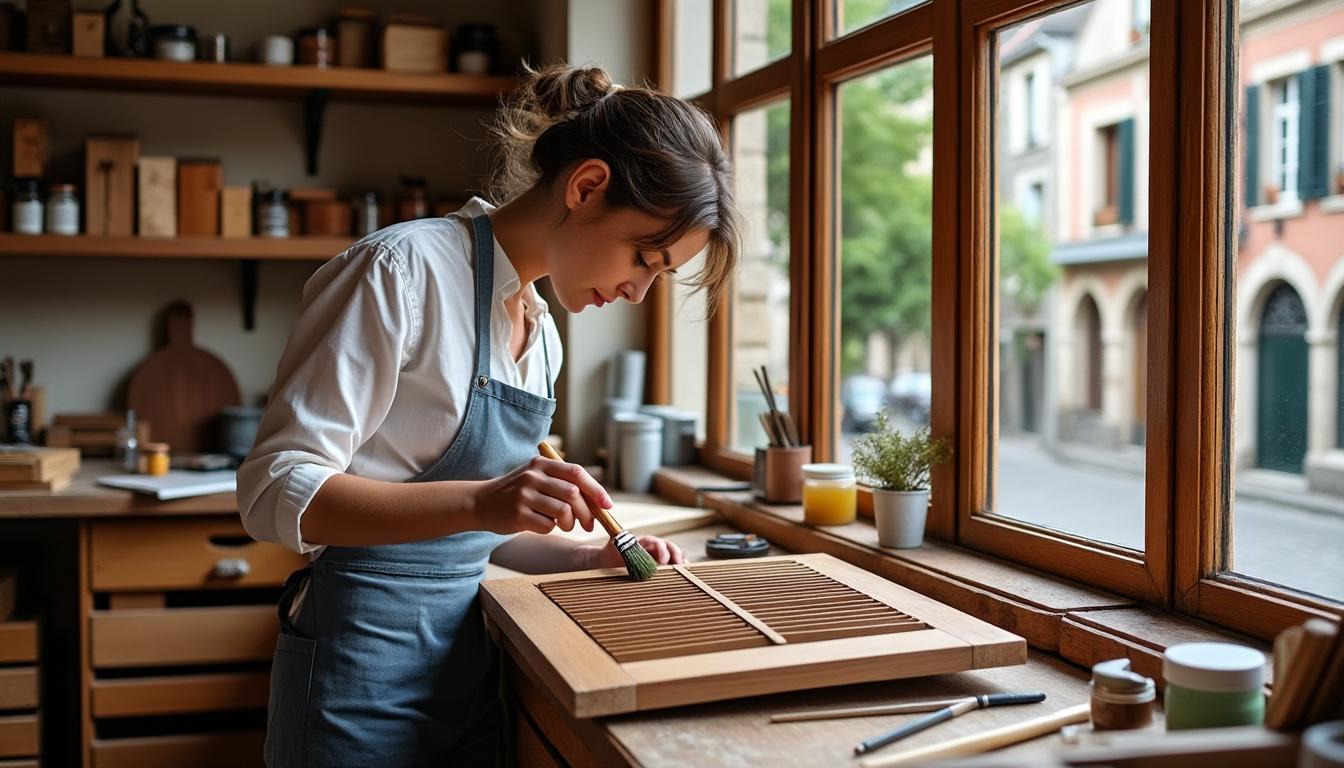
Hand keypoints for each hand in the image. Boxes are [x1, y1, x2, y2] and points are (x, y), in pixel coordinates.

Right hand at [472, 456, 610, 535]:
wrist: (480, 502)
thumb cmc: (517, 492)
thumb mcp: (536, 477)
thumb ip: (562, 483)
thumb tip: (598, 502)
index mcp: (541, 464)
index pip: (577, 473)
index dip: (596, 489)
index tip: (607, 505)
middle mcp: (533, 476)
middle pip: (573, 494)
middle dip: (587, 513)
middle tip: (588, 524)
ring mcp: (524, 495)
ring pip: (563, 511)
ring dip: (570, 523)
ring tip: (564, 524)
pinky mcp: (517, 514)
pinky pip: (547, 525)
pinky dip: (551, 529)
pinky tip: (542, 525)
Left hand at [581, 535, 685, 569]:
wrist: (608, 558)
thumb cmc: (612, 552)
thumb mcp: (614, 548)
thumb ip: (621, 547)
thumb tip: (623, 550)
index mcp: (642, 540)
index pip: (655, 542)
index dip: (661, 550)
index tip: (662, 562)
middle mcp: (652, 545)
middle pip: (669, 546)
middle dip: (675, 555)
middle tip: (678, 566)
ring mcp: (657, 553)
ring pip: (673, 553)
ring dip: (679, 561)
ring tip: (683, 570)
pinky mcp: (659, 562)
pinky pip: (671, 563)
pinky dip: (677, 567)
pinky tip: (681, 575)